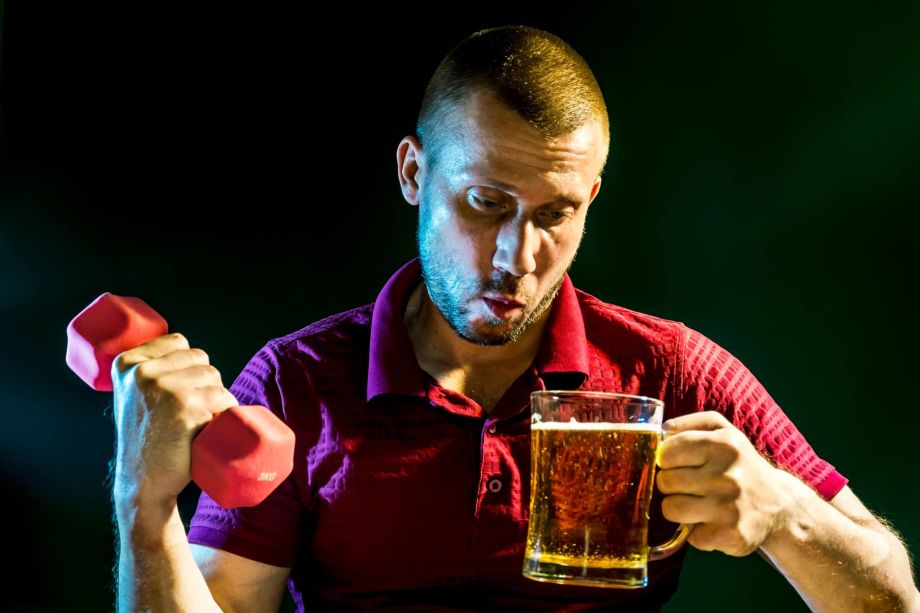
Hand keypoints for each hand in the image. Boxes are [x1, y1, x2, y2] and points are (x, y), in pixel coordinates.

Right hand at [111, 333, 238, 509]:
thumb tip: (182, 345)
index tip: (177, 394)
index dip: (189, 366)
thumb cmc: (148, 437)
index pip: (179, 342)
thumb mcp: (135, 394)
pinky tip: (206, 433)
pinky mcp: (187, 408)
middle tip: (187, 414)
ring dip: (217, 403)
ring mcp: (166, 389)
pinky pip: (226, 402)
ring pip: (217, 381)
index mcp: (128, 364)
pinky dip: (225, 417)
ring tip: (195, 425)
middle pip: (201, 360)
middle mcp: (144, 372)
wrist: (144, 481)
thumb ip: (150, 369)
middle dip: (205, 385)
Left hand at [656, 411, 797, 555]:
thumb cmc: (739, 464)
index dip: (667, 460)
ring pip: (671, 509)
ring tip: (696, 503)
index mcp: (724, 444)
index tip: (678, 464)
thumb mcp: (722, 431)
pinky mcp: (729, 534)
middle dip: (671, 484)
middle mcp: (728, 475)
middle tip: (690, 485)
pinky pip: (689, 535)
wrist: (780, 506)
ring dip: (678, 508)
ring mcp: (729, 507)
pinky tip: (713, 522)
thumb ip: (689, 423)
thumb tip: (662, 430)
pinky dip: (696, 531)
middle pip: (666, 481)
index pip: (667, 453)